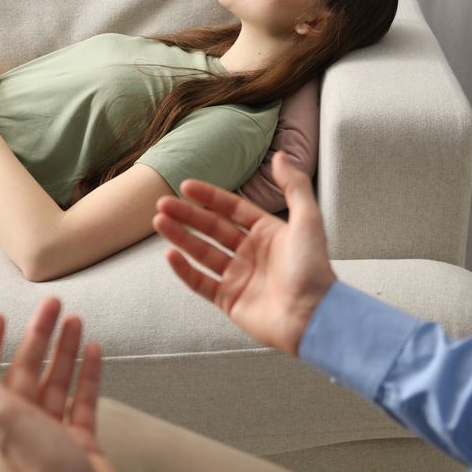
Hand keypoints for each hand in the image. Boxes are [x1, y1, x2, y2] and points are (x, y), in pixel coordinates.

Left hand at [0, 298, 128, 471]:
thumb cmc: (39, 469)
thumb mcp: (0, 415)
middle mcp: (20, 424)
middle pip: (27, 370)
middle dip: (38, 336)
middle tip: (53, 305)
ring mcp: (51, 433)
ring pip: (56, 382)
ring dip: (64, 350)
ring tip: (76, 320)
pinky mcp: (80, 441)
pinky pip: (83, 400)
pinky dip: (88, 374)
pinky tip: (93, 352)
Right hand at [153, 151, 336, 355]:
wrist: (312, 315)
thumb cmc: (312, 267)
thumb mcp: (307, 219)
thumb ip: (293, 186)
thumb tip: (279, 155)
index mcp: (268, 233)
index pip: (232, 209)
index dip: (209, 197)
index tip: (186, 186)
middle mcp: (252, 253)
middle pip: (212, 228)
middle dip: (187, 215)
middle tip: (162, 204)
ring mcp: (239, 278)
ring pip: (203, 253)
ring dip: (180, 237)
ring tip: (158, 221)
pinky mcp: (230, 301)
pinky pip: (201, 283)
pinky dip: (185, 270)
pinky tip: (170, 254)